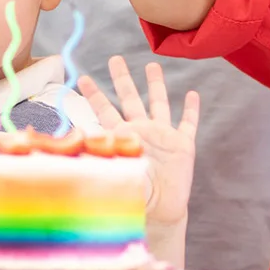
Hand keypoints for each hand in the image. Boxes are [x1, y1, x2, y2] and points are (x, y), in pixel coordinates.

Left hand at [76, 57, 198, 231]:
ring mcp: (162, 136)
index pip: (104, 111)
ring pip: (159, 103)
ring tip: (152, 66)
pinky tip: (193, 95)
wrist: (158, 211)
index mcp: (121, 137)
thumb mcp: (113, 173)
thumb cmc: (132, 196)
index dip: (94, 94)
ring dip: (156, 85)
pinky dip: (191, 109)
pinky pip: (188, 123)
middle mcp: (141, 131)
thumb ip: (99, 158)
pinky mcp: (183, 146)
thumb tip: (76, 146)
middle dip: (122, 78)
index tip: (82, 77)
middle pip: (130, 98)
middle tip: (115, 59)